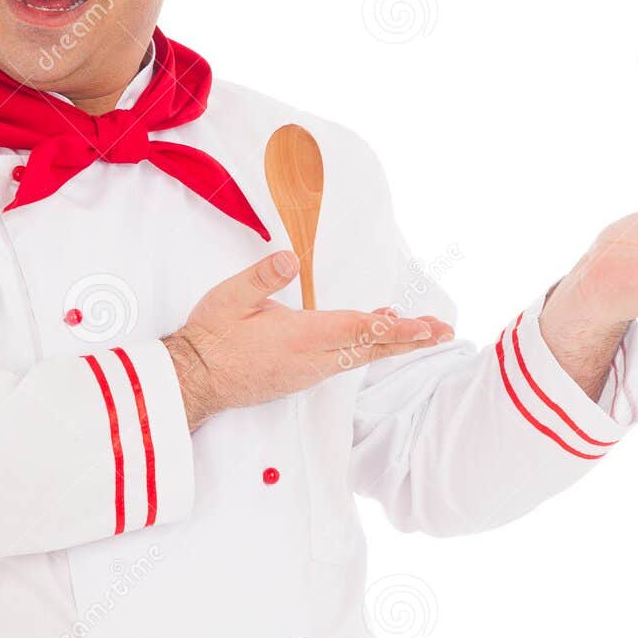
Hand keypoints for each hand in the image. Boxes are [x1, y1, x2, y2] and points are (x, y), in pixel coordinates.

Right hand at [163, 251, 452, 430]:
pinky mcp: (300, 376)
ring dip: (391, 342)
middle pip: (368, 348)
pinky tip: (375, 330)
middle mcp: (310, 359)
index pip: (354, 330)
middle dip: (408, 339)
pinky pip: (343, 359)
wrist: (194, 380)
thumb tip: (289, 257)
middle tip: (443, 331)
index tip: (422, 327)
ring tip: (421, 329)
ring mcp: (307, 371)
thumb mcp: (229, 298)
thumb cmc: (210, 337)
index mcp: (297, 337)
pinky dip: (366, 346)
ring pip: (358, 355)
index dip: (392, 328)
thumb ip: (261, 278)